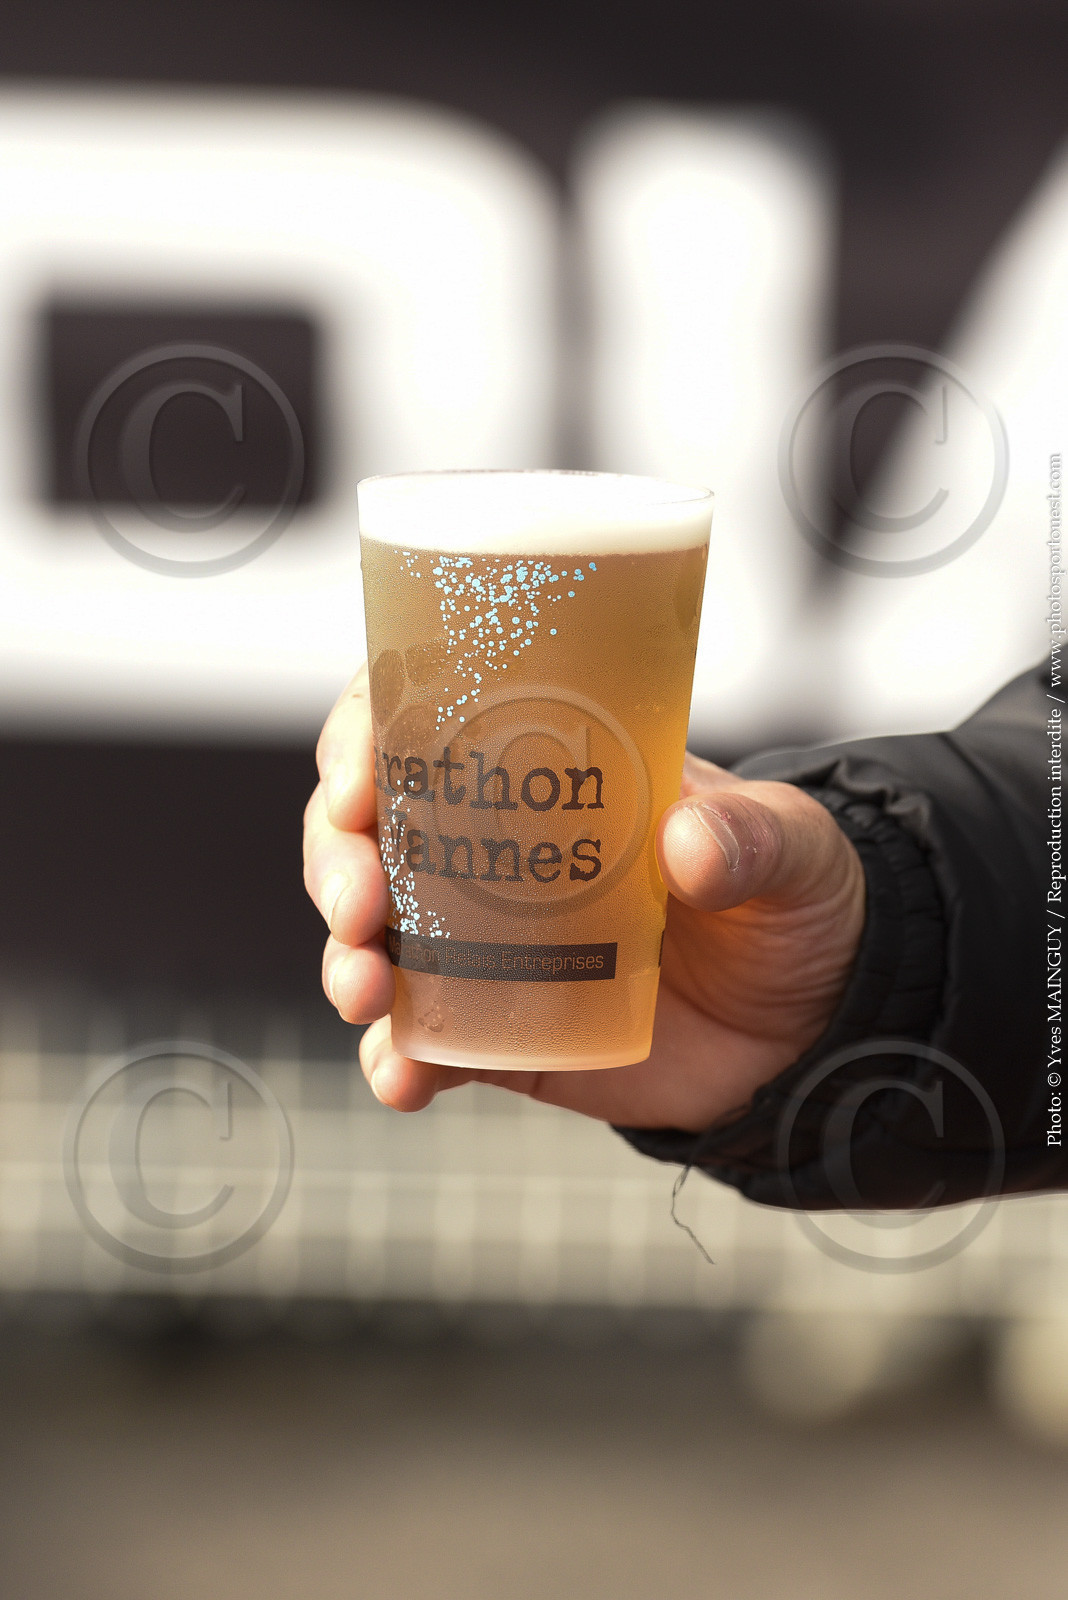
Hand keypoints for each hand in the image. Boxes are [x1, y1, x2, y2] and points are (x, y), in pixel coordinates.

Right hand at [303, 667, 865, 1131]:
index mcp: (549, 772)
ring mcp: (487, 947)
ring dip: (344, 960)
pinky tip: (401, 1078)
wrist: (817, 1029)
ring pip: (372, 939)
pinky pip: (422, 1045)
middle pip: (369, 832)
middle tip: (359, 900)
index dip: (366, 736)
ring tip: (365, 992)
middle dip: (334, 859)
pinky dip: (395, 1063)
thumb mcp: (797, 849)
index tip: (357, 778)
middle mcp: (495, 853)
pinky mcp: (500, 1035)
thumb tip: (686, 847)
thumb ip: (755, 837)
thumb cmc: (796, 904)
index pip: (427, 723)